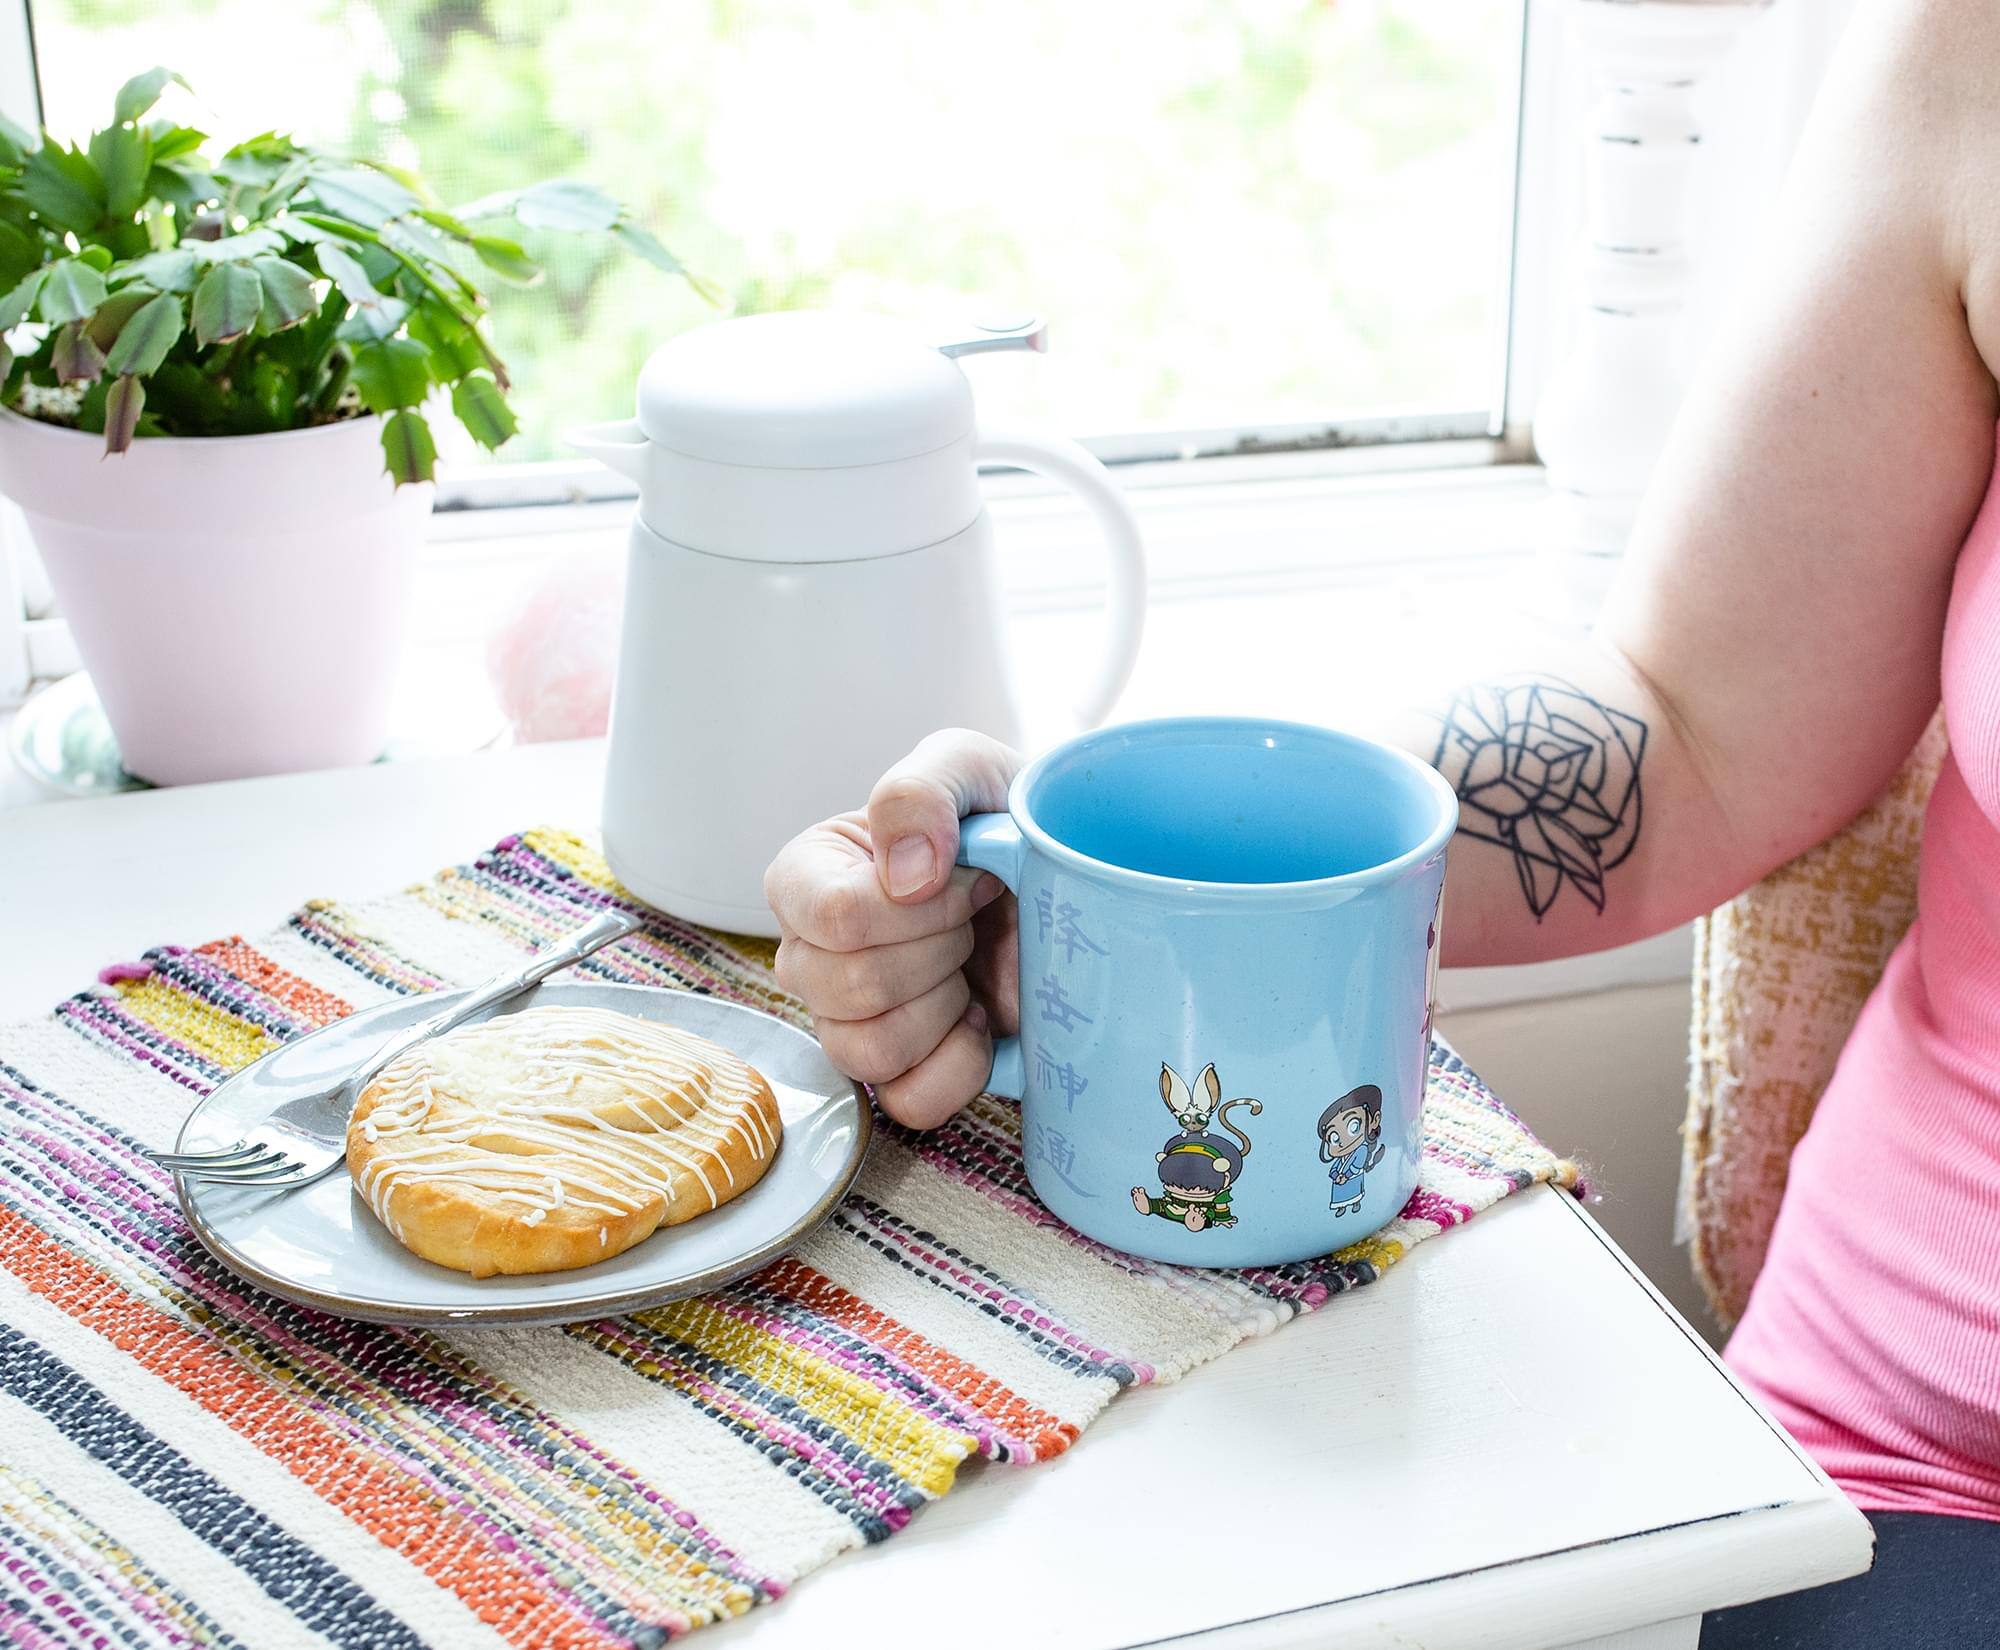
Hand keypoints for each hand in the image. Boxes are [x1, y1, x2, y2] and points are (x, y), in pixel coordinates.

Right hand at [765, 729, 1023, 1127]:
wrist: (1063, 877)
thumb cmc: (999, 819)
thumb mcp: (967, 766)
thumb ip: (921, 791)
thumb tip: (906, 874)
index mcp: (807, 876)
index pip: (834, 916)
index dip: (918, 906)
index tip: (969, 875)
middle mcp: (810, 954)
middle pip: (848, 987)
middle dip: (940, 950)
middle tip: (975, 917)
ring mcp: (849, 1021)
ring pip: (867, 1051)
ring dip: (943, 1007)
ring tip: (971, 966)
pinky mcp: (903, 1074)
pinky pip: (909, 1103)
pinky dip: (960, 1067)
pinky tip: (982, 1018)